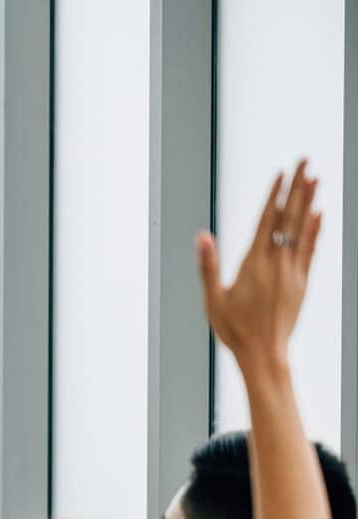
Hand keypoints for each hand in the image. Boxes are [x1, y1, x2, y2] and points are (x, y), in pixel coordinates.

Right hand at [197, 159, 322, 384]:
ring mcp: (293, 272)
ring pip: (302, 228)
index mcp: (254, 265)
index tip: (281, 173)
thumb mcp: (212, 299)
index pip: (266, 220)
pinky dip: (315, 229)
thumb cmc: (234, 330)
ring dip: (308, 201)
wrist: (264, 354)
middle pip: (288, 217)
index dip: (274, 195)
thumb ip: (208, 266)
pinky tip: (318, 214)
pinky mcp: (301, 282)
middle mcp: (277, 263)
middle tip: (304, 161)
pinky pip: (310, 249)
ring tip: (315, 178)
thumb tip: (203, 237)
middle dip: (296, 187)